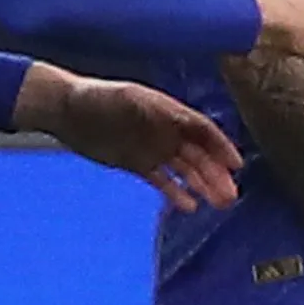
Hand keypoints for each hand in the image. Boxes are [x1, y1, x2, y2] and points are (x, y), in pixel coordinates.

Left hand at [23, 70, 240, 212]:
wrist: (67, 112)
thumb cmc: (96, 99)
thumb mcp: (124, 99)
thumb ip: (150, 109)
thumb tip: (176, 117)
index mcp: (167, 112)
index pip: (202, 130)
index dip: (221, 146)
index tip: (236, 164)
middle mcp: (165, 131)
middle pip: (198, 154)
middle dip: (216, 174)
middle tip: (230, 195)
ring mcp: (152, 148)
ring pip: (185, 170)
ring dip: (202, 185)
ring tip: (218, 204)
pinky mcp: (137, 164)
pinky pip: (162, 181)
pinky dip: (176, 192)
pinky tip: (189, 206)